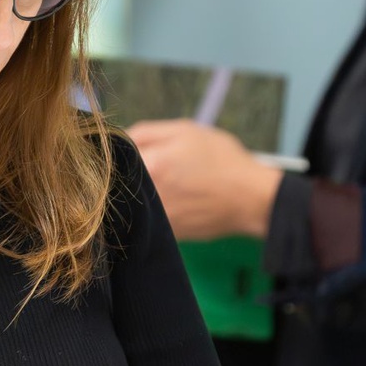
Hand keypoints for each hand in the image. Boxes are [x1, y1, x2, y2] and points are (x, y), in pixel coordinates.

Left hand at [128, 120, 281, 240]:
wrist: (252, 200)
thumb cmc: (222, 160)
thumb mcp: (185, 131)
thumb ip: (145, 132)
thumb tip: (117, 139)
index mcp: (149, 165)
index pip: (113, 157)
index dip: (121, 151)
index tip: (135, 149)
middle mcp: (146, 195)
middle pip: (119, 182)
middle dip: (130, 172)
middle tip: (156, 167)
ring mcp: (156, 217)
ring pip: (134, 201)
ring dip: (141, 191)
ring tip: (171, 184)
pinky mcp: (166, 233)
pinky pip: (149, 216)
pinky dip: (156, 207)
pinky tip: (177, 200)